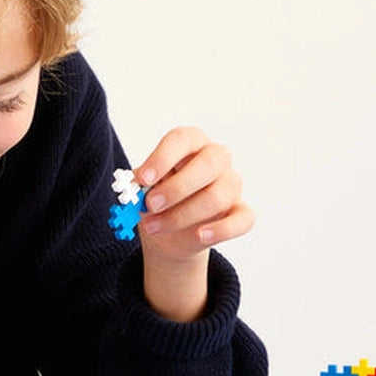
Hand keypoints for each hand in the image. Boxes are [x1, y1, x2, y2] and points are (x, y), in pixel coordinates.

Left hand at [133, 127, 253, 320]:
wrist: (169, 234)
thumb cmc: (157, 200)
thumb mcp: (142, 190)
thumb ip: (138, 186)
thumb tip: (132, 187)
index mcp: (191, 144)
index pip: (182, 139)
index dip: (162, 158)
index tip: (143, 179)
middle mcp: (216, 159)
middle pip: (209, 163)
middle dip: (176, 188)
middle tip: (150, 205)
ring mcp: (232, 185)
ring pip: (218, 196)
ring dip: (182, 215)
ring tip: (154, 227)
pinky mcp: (240, 213)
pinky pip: (242, 219)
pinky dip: (221, 229)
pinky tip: (200, 236)